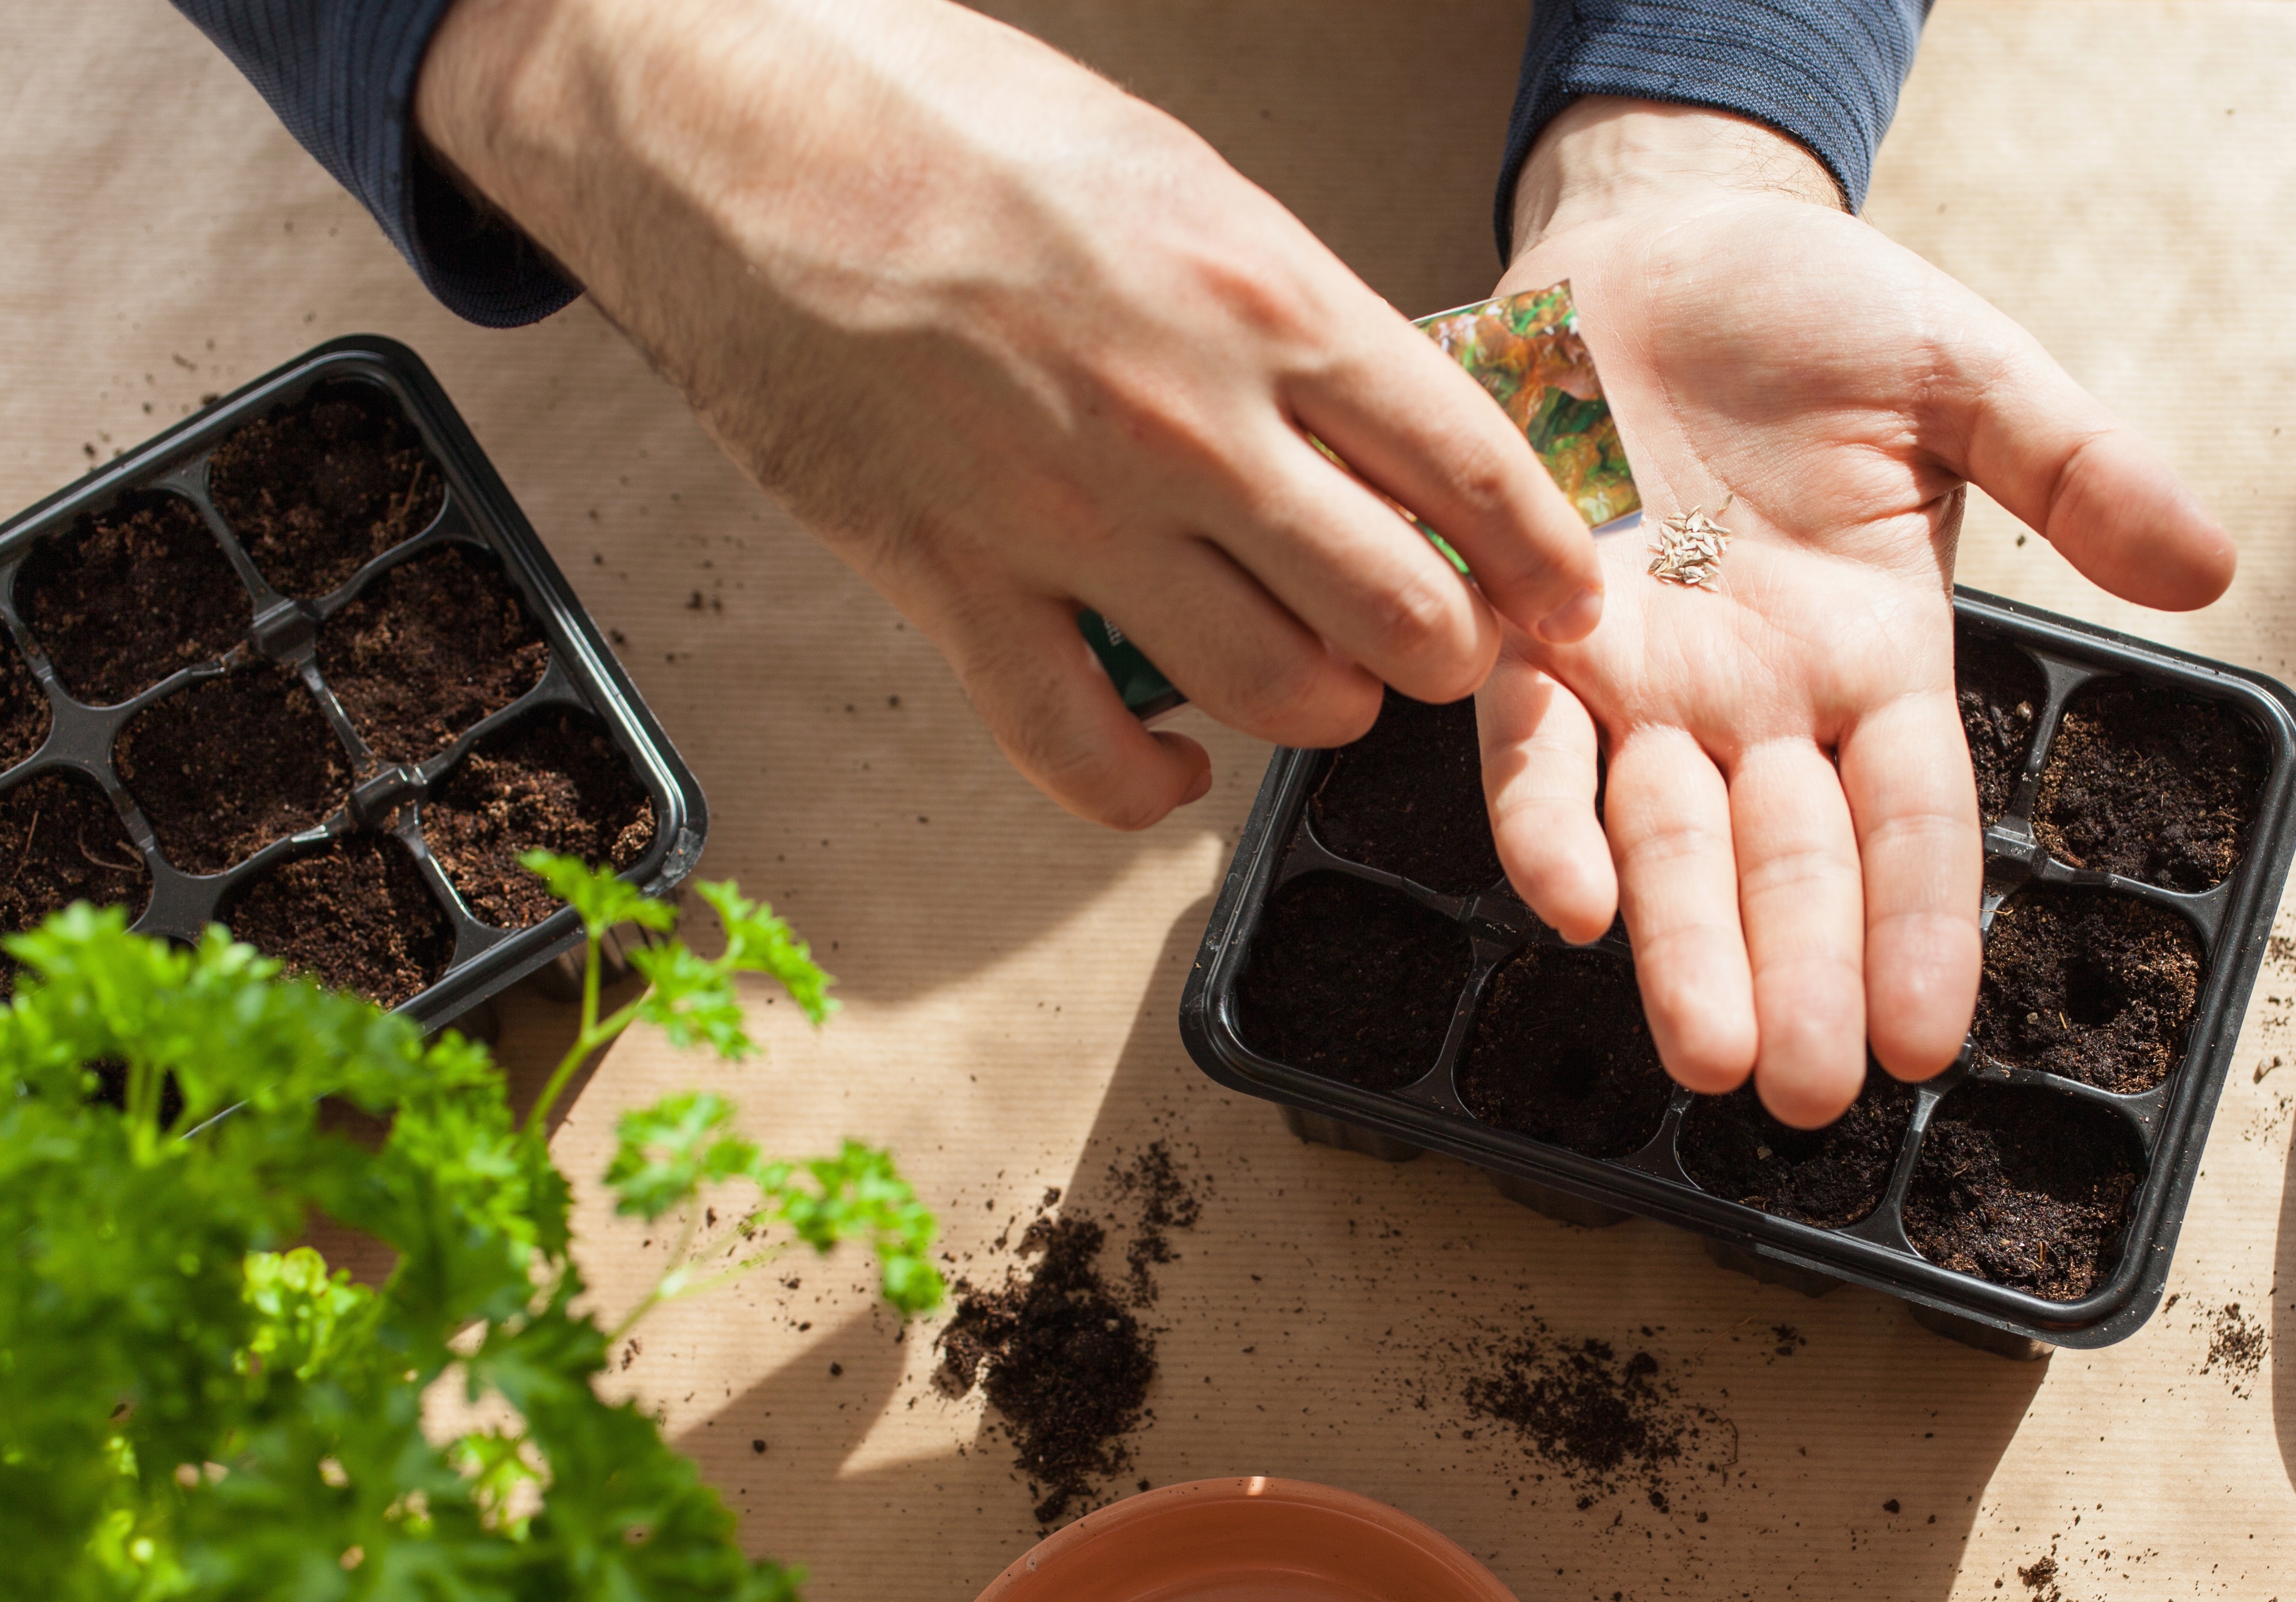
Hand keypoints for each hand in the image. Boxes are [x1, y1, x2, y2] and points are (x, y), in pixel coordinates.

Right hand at [417, 0, 1604, 828]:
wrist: (727, 122)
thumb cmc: (946, 125)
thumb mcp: (1176, 179)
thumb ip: (1287, 314)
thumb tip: (1382, 414)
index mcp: (1262, 298)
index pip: (1474, 471)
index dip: (1545, 560)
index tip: (1568, 599)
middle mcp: (1189, 425)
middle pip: (1403, 613)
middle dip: (1446, 649)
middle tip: (1439, 641)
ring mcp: (1070, 521)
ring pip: (1277, 695)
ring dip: (1322, 707)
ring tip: (1319, 679)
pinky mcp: (953, 587)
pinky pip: (1086, 757)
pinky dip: (1151, 785)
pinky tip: (1178, 762)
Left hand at [1485, 101, 2235, 1124]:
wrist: (1659, 231)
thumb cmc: (1816, 312)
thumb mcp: (1968, 375)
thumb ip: (2079, 468)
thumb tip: (2211, 565)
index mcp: (1875, 660)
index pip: (1910, 824)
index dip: (1918, 929)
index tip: (1927, 1041)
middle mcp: (1758, 700)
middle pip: (1787, 863)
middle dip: (1795, 978)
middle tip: (1802, 1097)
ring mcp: (1644, 678)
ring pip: (1664, 838)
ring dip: (1680, 947)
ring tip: (1706, 1051)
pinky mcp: (1531, 627)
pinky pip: (1531, 743)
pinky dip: (1543, 817)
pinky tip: (1566, 898)